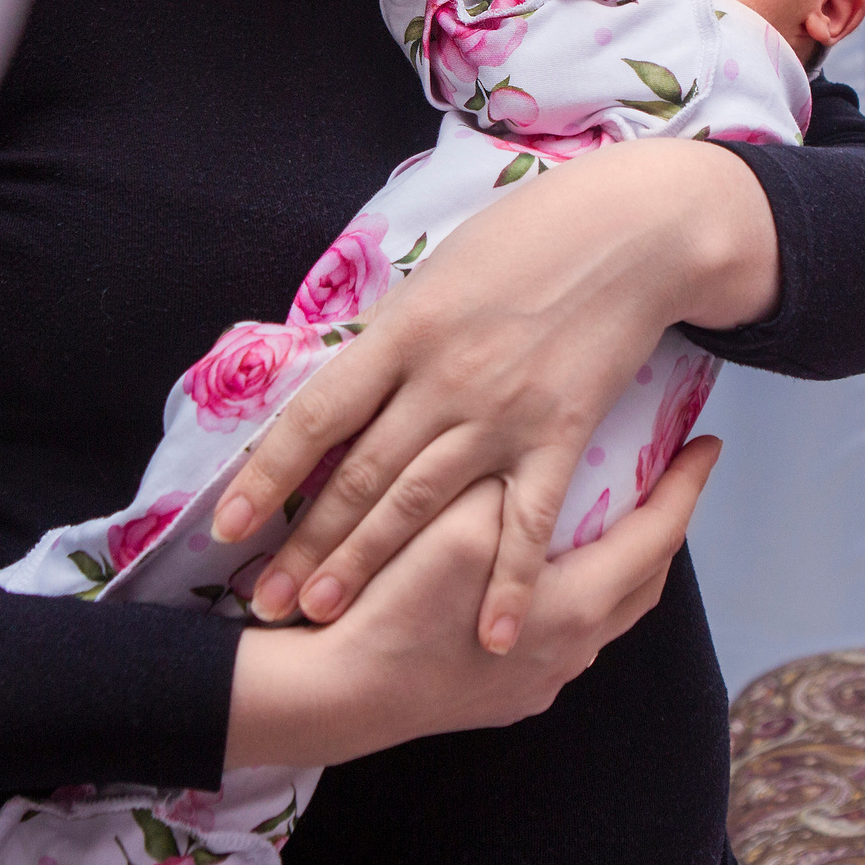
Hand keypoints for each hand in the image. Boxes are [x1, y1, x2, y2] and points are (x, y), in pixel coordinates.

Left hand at [208, 138, 776, 651]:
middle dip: (308, 544)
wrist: (635, 230)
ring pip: (421, 504)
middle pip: (361, 474)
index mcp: (404, 330)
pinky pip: (528, 522)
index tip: (229, 525)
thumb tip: (344, 368)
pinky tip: (489, 635)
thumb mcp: (442, 268)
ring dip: (369, 564)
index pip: (318, 414)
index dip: (268, 474)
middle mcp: (443, 379)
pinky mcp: (562, 434)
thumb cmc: (534, 233)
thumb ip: (395, 330)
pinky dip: (508, 581)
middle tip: (266, 600)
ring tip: (323, 615)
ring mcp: (502, 413)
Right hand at [223, 436, 719, 768]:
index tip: (708, 446)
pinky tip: (538, 573)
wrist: (336, 697)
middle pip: (643, 584)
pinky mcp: (502, 700)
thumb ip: (513, 491)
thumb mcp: (458, 522)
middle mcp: (572, 653)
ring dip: (614, 566)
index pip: (656, 537)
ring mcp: (539, 684)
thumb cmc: (396, 604)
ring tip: (603, 519)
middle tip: (665, 480)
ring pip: (603, 617)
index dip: (685, 487)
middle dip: (661, 528)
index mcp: (575, 606)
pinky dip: (569, 597)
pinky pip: (561, 641)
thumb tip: (540, 459)